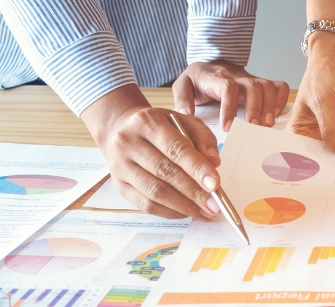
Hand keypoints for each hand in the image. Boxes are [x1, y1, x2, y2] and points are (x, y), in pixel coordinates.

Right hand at [84, 85, 222, 219]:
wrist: (119, 130)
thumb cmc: (158, 127)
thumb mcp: (183, 121)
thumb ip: (202, 138)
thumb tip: (214, 163)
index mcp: (146, 122)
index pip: (175, 148)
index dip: (197, 168)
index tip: (215, 185)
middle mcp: (128, 143)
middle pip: (165, 172)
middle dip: (194, 192)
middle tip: (214, 205)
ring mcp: (120, 166)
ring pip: (155, 192)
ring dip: (184, 206)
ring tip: (205, 213)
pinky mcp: (119, 186)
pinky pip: (146, 205)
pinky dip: (169, 212)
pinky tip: (186, 212)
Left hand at [172, 60, 290, 130]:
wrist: (211, 62)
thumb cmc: (198, 78)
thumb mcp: (183, 84)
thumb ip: (181, 98)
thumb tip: (186, 114)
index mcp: (217, 77)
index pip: (227, 88)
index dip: (229, 107)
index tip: (227, 127)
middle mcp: (237, 76)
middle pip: (253, 87)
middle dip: (255, 108)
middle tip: (254, 128)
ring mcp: (251, 79)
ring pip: (267, 86)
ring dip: (269, 106)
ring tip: (266, 124)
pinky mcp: (261, 83)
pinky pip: (278, 86)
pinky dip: (281, 99)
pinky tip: (275, 114)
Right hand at [285, 33, 334, 156]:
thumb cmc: (321, 75)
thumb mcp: (323, 101)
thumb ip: (330, 127)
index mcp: (297, 129)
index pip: (301, 153)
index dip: (310, 166)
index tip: (321, 179)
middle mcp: (312, 134)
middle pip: (321, 157)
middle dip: (332, 166)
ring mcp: (329, 133)